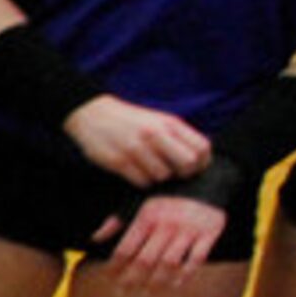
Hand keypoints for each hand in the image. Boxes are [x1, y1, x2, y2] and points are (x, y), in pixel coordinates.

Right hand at [59, 95, 209, 187]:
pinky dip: (142, 181)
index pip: (202, 148)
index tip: (193, 167)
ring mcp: (136, 148)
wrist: (93, 114)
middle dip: (184, 173)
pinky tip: (136, 171)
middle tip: (173, 173)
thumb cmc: (130, 121)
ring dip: (159, 178)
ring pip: (164, 176)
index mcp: (169, 123)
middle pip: (188, 164)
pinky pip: (142, 182)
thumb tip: (197, 160)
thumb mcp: (158, 120)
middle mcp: (155, 134)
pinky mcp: (119, 161)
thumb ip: (178, 136)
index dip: (202, 163)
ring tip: (149, 169)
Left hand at [97, 193, 227, 288]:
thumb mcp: (139, 201)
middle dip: (132, 280)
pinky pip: (196, 259)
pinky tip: (175, 285)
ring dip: (156, 282)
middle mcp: (166, 224)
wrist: (206, 179)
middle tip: (123, 294)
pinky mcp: (209, 233)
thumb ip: (117, 220)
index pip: (126, 248)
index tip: (109, 278)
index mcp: (146, 216)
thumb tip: (95, 239)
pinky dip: (185, 274)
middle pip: (146, 260)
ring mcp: (189, 230)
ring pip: (170, 263)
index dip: (115, 266)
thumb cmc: (167, 194)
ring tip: (146, 294)